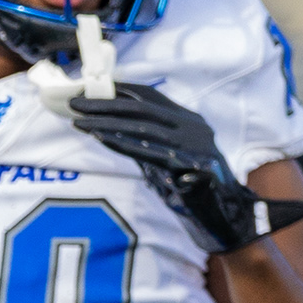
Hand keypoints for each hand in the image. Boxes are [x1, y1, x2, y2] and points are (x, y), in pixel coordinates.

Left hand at [66, 83, 271, 256]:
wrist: (226, 214)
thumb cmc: (194, 188)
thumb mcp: (170, 156)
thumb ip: (148, 141)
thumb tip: (113, 125)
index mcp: (189, 120)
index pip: (151, 96)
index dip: (120, 90)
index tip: (90, 88)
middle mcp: (192, 127)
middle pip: (142, 108)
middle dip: (106, 104)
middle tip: (75, 103)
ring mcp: (192, 146)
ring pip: (143, 128)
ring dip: (108, 124)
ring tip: (80, 122)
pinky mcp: (190, 167)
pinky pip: (151, 153)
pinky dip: (124, 144)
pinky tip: (102, 138)